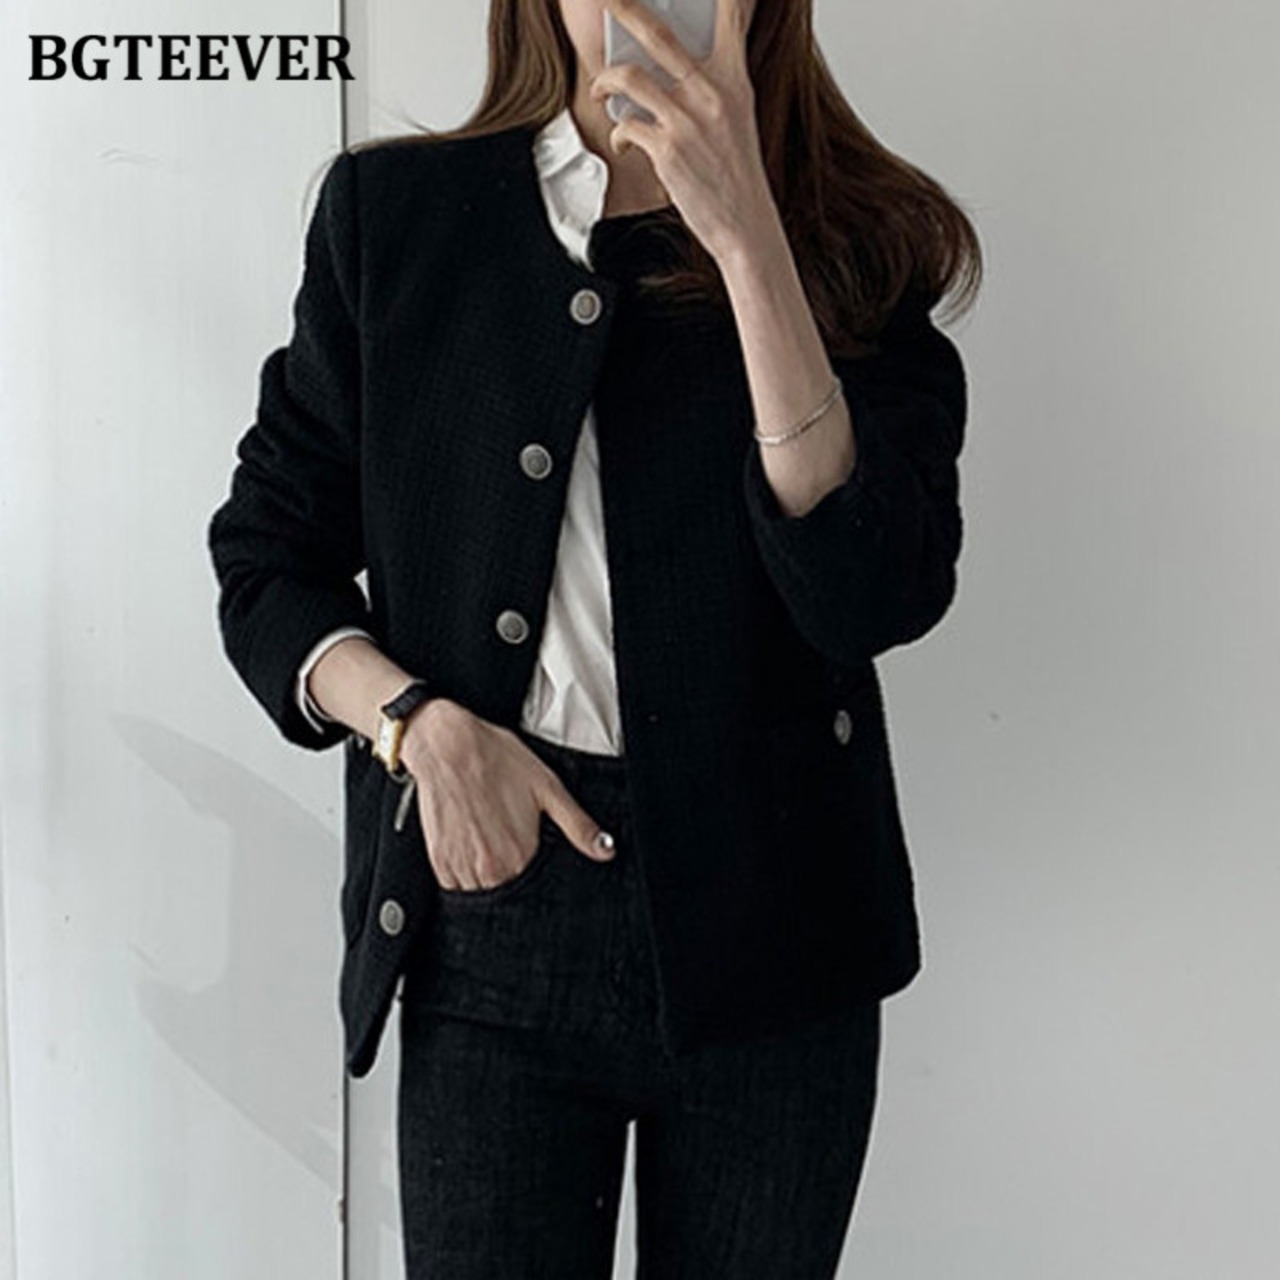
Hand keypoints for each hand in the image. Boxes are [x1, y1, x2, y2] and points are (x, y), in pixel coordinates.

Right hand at [399, 699, 615, 891]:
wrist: (448, 746)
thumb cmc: (497, 760)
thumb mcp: (548, 788)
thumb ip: (579, 826)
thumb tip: (606, 850)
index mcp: (518, 858)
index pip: (533, 891)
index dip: (535, 872)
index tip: (529, 852)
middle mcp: (488, 870)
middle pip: (505, 893)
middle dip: (511, 875)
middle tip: (507, 839)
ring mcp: (460, 867)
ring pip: (479, 892)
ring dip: (486, 876)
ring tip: (489, 838)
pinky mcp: (438, 860)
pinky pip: (454, 884)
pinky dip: (464, 872)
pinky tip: (471, 842)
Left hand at [587, 0, 776, 263]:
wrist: (745, 224)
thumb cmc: (736, 176)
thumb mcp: (737, 119)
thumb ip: (711, 86)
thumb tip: (669, 69)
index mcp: (734, 81)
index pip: (731, 17)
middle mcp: (711, 93)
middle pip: (659, 34)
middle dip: (626, 11)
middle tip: (609, 4)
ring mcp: (687, 120)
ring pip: (629, 78)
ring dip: (606, 82)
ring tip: (601, 90)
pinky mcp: (666, 150)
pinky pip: (626, 125)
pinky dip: (618, 133)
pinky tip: (624, 143)